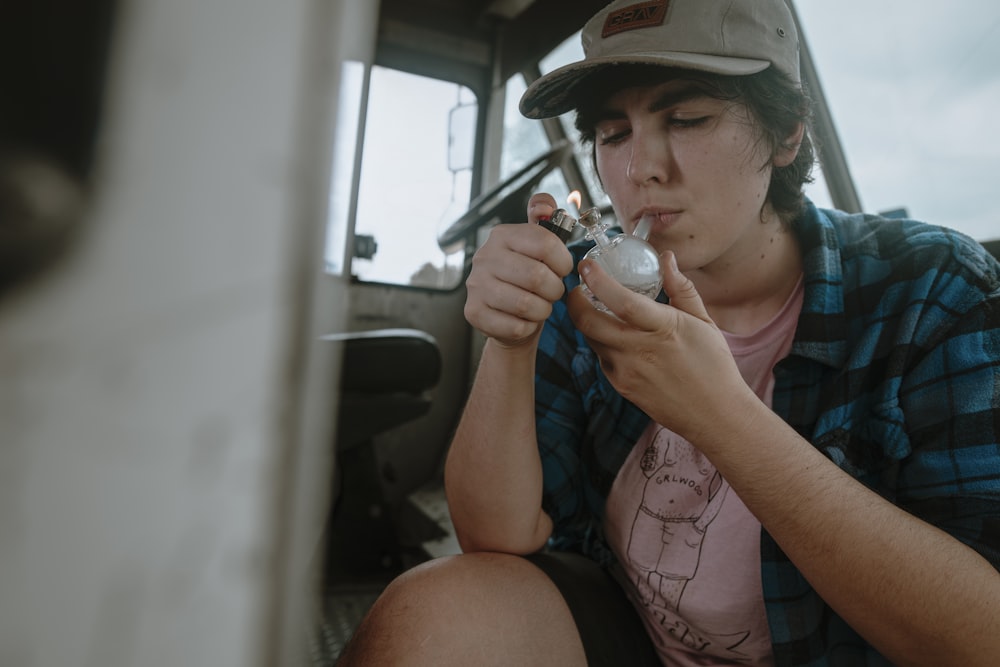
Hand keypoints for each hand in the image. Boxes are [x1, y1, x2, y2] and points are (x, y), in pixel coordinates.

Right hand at [464, 193, 573, 347]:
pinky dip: (528, 326)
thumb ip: (544, 220)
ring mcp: (475, 285)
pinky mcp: (473, 312)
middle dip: (554, 289)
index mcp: (502, 235)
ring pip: (526, 304)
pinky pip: (515, 325)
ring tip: (541, 306)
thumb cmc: (527, 280)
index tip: (563, 269)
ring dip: (543, 309)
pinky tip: (524, 319)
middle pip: (536, 276)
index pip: (545, 243)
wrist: (507, 315)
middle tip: (553, 292)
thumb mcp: (537, 246)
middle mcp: (484, 257)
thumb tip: (544, 203)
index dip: (563, 261)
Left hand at [567, 251, 755, 441]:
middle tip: (578, 288)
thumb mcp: (703, 321)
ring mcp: (626, 372)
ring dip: (588, 322)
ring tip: (597, 310)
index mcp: (663, 328)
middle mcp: (639, 351)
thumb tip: (666, 259)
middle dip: (575, 301)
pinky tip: (617, 338)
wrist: (714, 415)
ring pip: (591, 339)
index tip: (586, 265)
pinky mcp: (620, 387)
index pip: (621, 301)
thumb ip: (681, 288)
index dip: (598, 281)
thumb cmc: (713, 365)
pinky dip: (602, 343)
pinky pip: (601, 358)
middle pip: (588, 323)